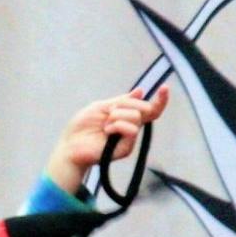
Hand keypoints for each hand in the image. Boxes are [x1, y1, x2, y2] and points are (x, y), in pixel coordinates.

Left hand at [46, 87, 170, 195]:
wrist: (70, 145)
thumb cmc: (81, 127)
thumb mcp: (101, 106)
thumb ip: (121, 100)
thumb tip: (140, 91)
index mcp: (126, 117)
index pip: (149, 109)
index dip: (160, 100)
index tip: (165, 88)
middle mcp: (130, 127)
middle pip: (144, 108)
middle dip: (126, 104)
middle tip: (110, 112)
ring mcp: (129, 139)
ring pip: (136, 116)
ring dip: (117, 115)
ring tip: (105, 125)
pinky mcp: (126, 149)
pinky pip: (132, 129)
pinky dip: (117, 125)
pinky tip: (107, 131)